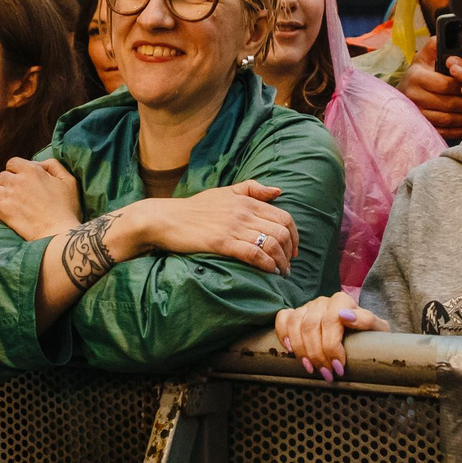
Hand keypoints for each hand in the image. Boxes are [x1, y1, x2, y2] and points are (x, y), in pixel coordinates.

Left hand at [0, 155, 83, 241]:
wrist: (59, 233)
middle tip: (16, 194)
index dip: (15, 170)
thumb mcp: (69, 180)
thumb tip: (38, 163)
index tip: (21, 179)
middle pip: (2, 176)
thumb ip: (54, 165)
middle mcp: (18, 181)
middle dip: (7, 183)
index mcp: (32, 170)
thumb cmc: (67, 209)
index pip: (13, 162)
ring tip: (7, 203)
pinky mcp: (2, 212)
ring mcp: (8, 196)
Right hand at [126, 181, 297, 273]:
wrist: (166, 218)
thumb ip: (252, 189)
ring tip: (281, 273)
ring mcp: (233, 227)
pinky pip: (253, 253)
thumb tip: (278, 191)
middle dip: (289, 252)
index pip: (284, 216)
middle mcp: (244, 212)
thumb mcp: (225, 192)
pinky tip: (269, 272)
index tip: (293, 250)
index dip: (295, 235)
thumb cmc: (195, 208)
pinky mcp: (222, 242)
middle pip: (281, 232)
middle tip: (288, 265)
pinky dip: (266, 264)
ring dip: (281, 262)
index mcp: (247, 200)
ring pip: (271, 244)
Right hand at [273, 290, 385, 379]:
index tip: (339, 368)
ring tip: (311, 369)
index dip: (333, 346)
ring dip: (301, 350)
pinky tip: (291, 350)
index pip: (332, 320)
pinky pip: (282, 318)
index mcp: (342, 300)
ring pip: (296, 324)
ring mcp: (307, 307)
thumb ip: (366, 320)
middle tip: (327, 374)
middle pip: (312, 326)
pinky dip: (283, 334)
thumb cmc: (368, 334)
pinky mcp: (295, 314)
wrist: (360, 334)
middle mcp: (323, 301)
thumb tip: (345, 315)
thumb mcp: (377, 328)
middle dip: (318, 354)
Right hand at [402, 39, 461, 140]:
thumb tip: (446, 35)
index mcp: (417, 76)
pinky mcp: (421, 126)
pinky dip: (460, 130)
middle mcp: (414, 96)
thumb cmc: (418, 74)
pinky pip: (444, 131)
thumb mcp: (423, 57)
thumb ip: (435, 45)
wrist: (400, 95)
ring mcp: (417, 113)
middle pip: (451, 103)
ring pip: (449, 119)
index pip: (448, 83)